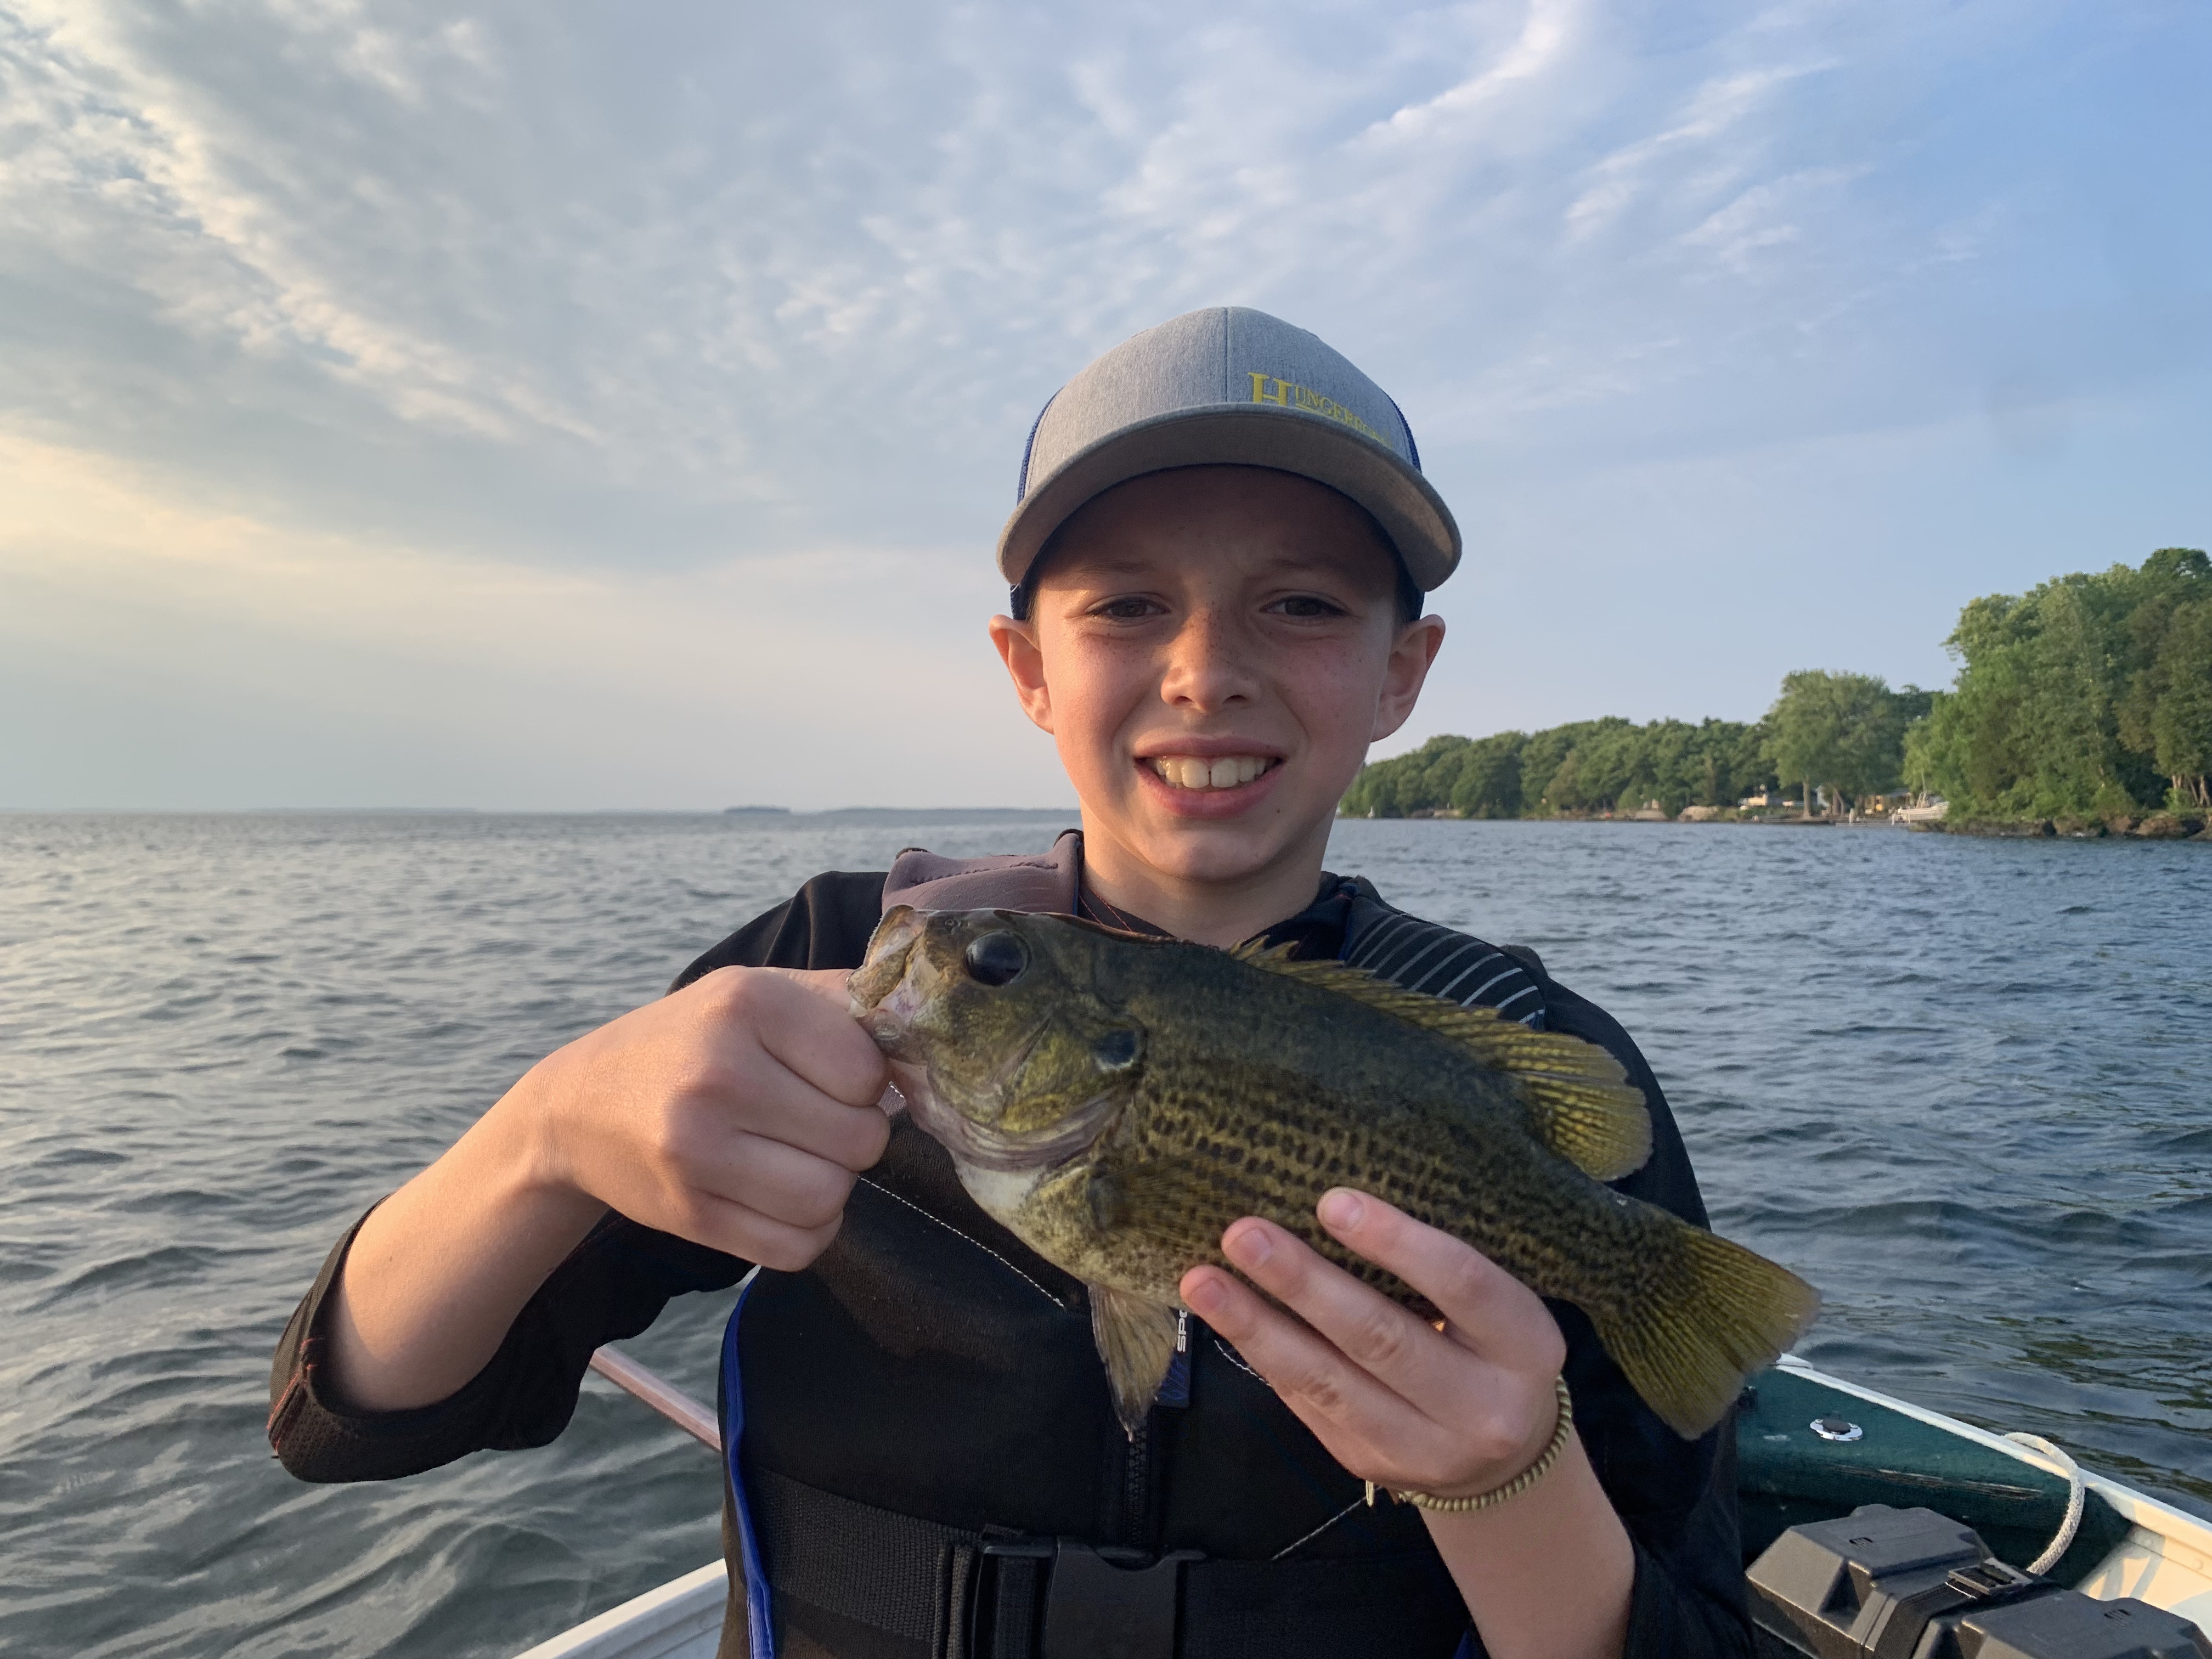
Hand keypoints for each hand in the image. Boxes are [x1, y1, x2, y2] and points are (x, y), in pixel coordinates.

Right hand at [519, 965, 891, 1270]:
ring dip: (832, 1187)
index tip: (836, 1079)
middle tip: (819, 1124)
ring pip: (831, 1198)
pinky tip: (780, 1197)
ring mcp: (698, 1150)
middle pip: (860, 1139)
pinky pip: (797, 1248)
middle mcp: (720, 1073)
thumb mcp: (755, 992)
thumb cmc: (689, 1043)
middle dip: (855, 1137)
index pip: (869, 1071)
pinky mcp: (690, 1215)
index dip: (868, 1083)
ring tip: (799, 1159)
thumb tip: (924, 1028)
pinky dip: (806, 1231)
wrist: (577, 1107)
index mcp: (747, 1003)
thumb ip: (843, 1000)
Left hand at [1179, 1189, 1565, 1501]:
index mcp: (1526, 1345)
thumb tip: (1335, 1196)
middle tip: (1244, 1233)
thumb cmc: (1489, 1347)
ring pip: (1327, 1381)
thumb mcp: (1496, 1309)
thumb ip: (1437, 1269)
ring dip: (1256, 1325)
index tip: (1331, 1200)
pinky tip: (1222, 1316)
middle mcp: (1480, 1405)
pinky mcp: (1366, 1464)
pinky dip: (1259, 1354)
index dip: (1396, 1242)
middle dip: (1305, 1284)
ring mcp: (1421, 1447)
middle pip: (1382, 1339)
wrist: (1503, 1463)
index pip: (1462, 1285)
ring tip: (1202, 1280)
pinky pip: (1303, 1402)